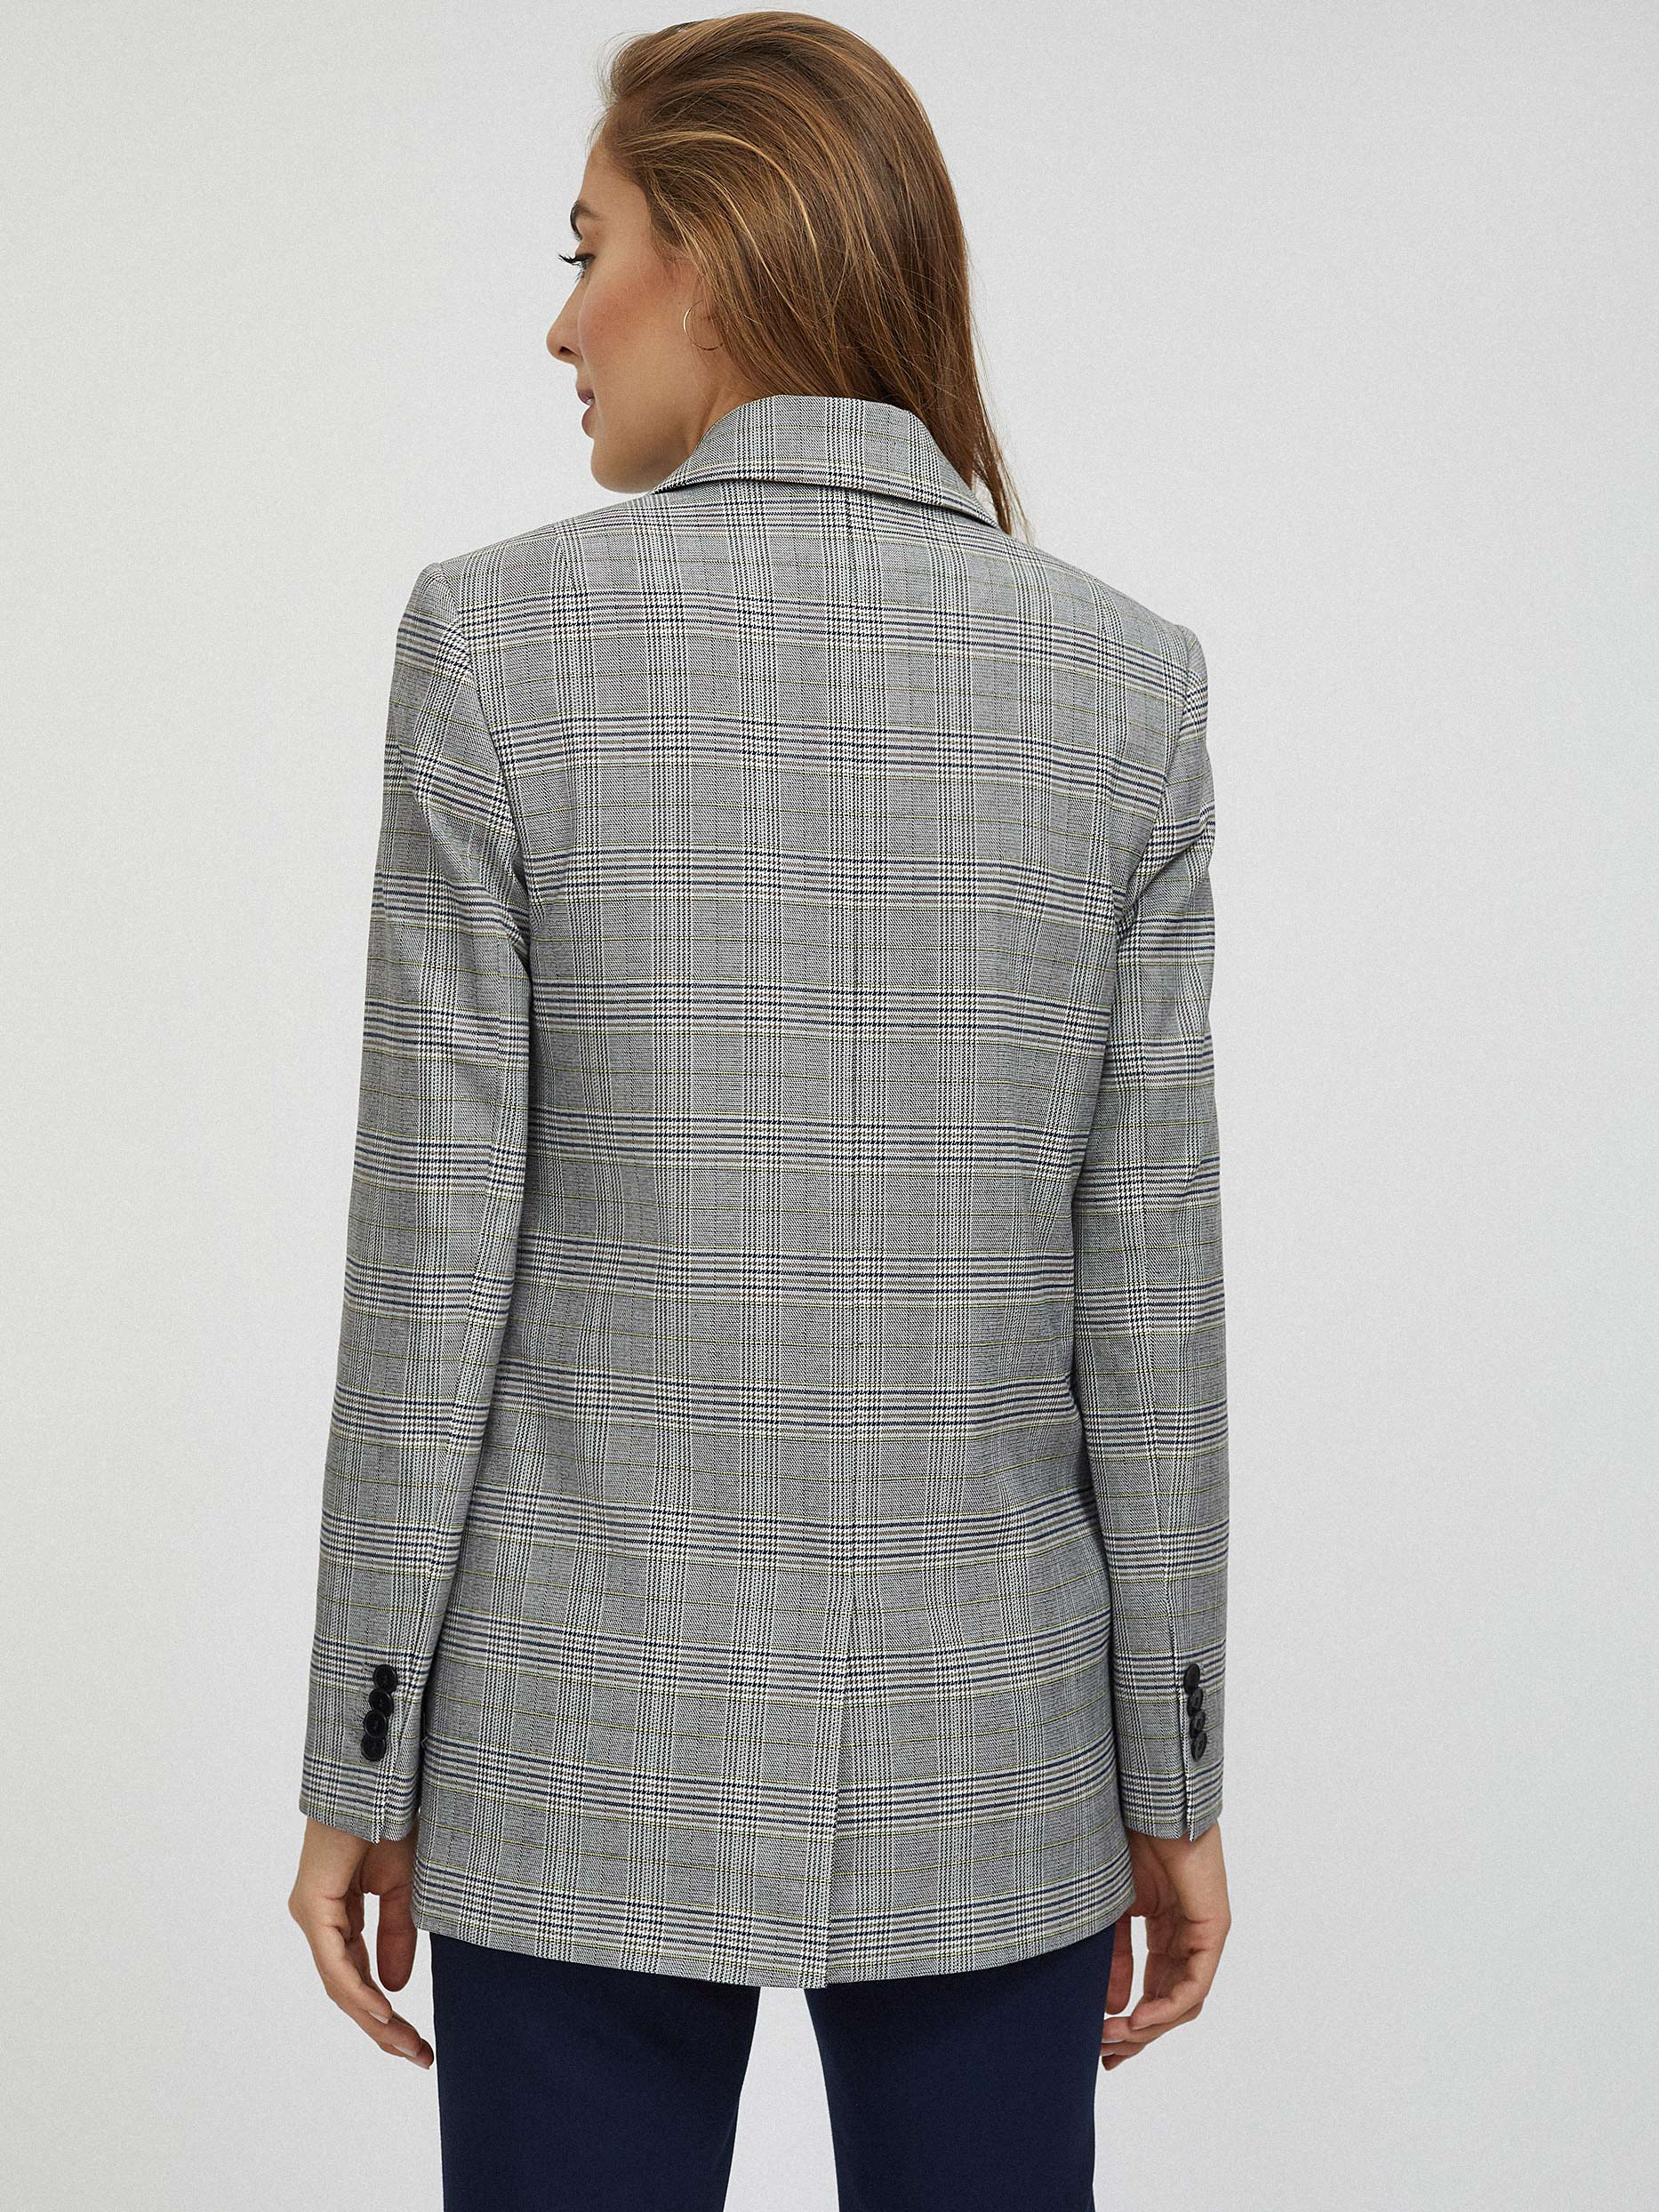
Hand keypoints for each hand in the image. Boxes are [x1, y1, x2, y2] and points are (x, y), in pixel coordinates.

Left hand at [288, 1816, 433, 2067]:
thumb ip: (398, 1934)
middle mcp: (319, 1920)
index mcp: (338, 1915)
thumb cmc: (391, 1818)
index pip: (360, 1978)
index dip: (388, 2014)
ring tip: (406, 2044)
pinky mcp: (313, 1906)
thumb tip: (394, 1987)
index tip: (419, 2044)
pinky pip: (335, 1961)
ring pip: (340, 1983)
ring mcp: (312, 1914)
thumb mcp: (405, 1886)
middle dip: (383, 2028)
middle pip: (347, 1991)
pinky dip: (358, 1988)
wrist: (376, 1778)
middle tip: (418, 2056)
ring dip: (373, 2018)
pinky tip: (383, 2009)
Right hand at [1099, 1821, 1228, 2069]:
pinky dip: (1167, 2007)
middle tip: (1105, 2053)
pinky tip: (1138, 2018)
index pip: (1153, 1991)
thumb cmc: (1126, 1838)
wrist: (1145, 1799)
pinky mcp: (1213, 1928)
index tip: (1098, 2043)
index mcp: (1164, 1931)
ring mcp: (1203, 1935)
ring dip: (1149, 2027)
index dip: (1128, 2023)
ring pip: (1184, 2003)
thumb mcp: (1112, 1910)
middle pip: (1169, 2006)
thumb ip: (1116, 1957)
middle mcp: (1187, 1938)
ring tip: (1114, 2037)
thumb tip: (1112, 2008)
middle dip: (1137, 2035)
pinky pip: (1195, 1983)